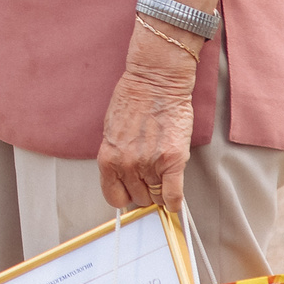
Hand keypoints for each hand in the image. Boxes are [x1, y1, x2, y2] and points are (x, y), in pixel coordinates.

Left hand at [97, 25, 199, 210]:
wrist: (156, 82)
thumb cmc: (133, 101)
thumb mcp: (112, 132)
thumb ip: (116, 157)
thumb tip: (122, 179)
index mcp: (108, 158)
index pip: (114, 197)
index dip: (125, 196)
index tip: (132, 192)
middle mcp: (127, 165)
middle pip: (138, 198)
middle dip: (145, 190)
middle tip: (151, 176)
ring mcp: (150, 164)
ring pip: (156, 197)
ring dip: (160, 191)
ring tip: (162, 174)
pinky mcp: (173, 160)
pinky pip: (174, 195)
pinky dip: (175, 202)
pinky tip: (175, 200)